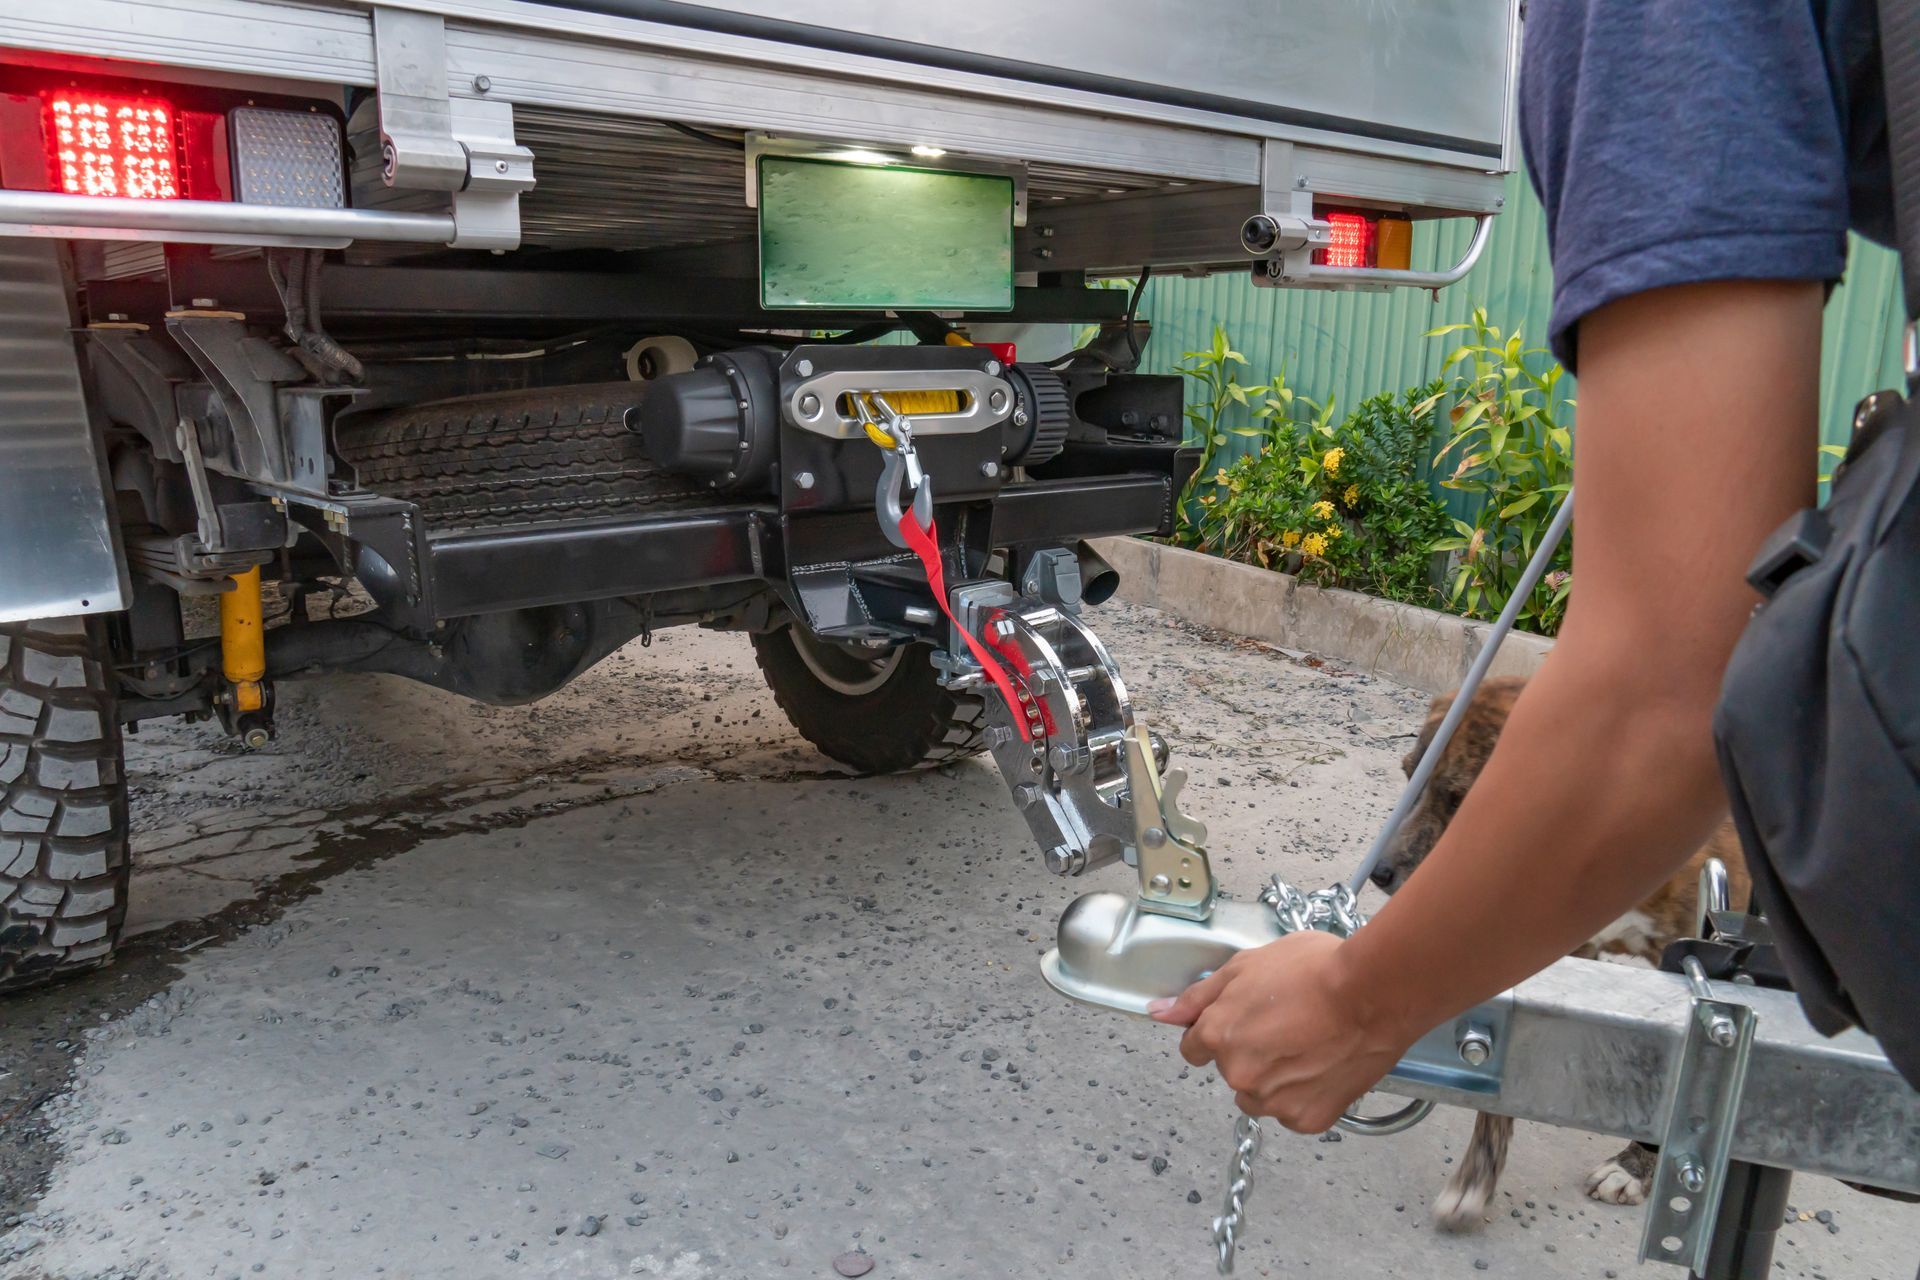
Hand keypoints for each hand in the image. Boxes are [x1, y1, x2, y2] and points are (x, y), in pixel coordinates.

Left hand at [1147, 931, 1413, 1132]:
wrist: (1373, 994)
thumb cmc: (1315, 970)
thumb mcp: (1246, 966)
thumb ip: (1199, 996)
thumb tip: (1158, 1012)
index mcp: (1218, 1035)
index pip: (1195, 1048)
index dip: (1220, 1031)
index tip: (1244, 1023)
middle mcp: (1238, 1074)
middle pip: (1230, 1071)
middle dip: (1250, 1052)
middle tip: (1287, 1025)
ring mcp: (1273, 1101)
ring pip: (1259, 1097)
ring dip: (1274, 1080)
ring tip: (1308, 1046)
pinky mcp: (1307, 1119)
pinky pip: (1293, 1112)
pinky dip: (1306, 1096)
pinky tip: (1324, 1067)